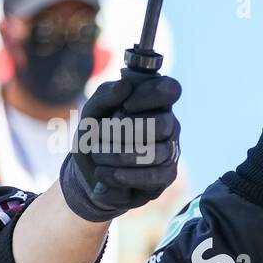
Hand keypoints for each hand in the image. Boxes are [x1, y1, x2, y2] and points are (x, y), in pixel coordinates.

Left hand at [59, 70, 181, 221]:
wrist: (90, 171)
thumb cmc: (96, 135)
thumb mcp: (92, 112)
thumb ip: (106, 95)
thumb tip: (125, 86)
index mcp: (155, 102)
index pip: (171, 89)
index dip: (151, 95)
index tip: (126, 105)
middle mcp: (169, 124)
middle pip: (163, 123)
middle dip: (125, 130)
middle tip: (99, 133)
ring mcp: (171, 150)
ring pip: (155, 152)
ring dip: (118, 155)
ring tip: (96, 156)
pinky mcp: (167, 175)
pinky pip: (154, 176)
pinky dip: (125, 175)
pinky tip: (103, 173)